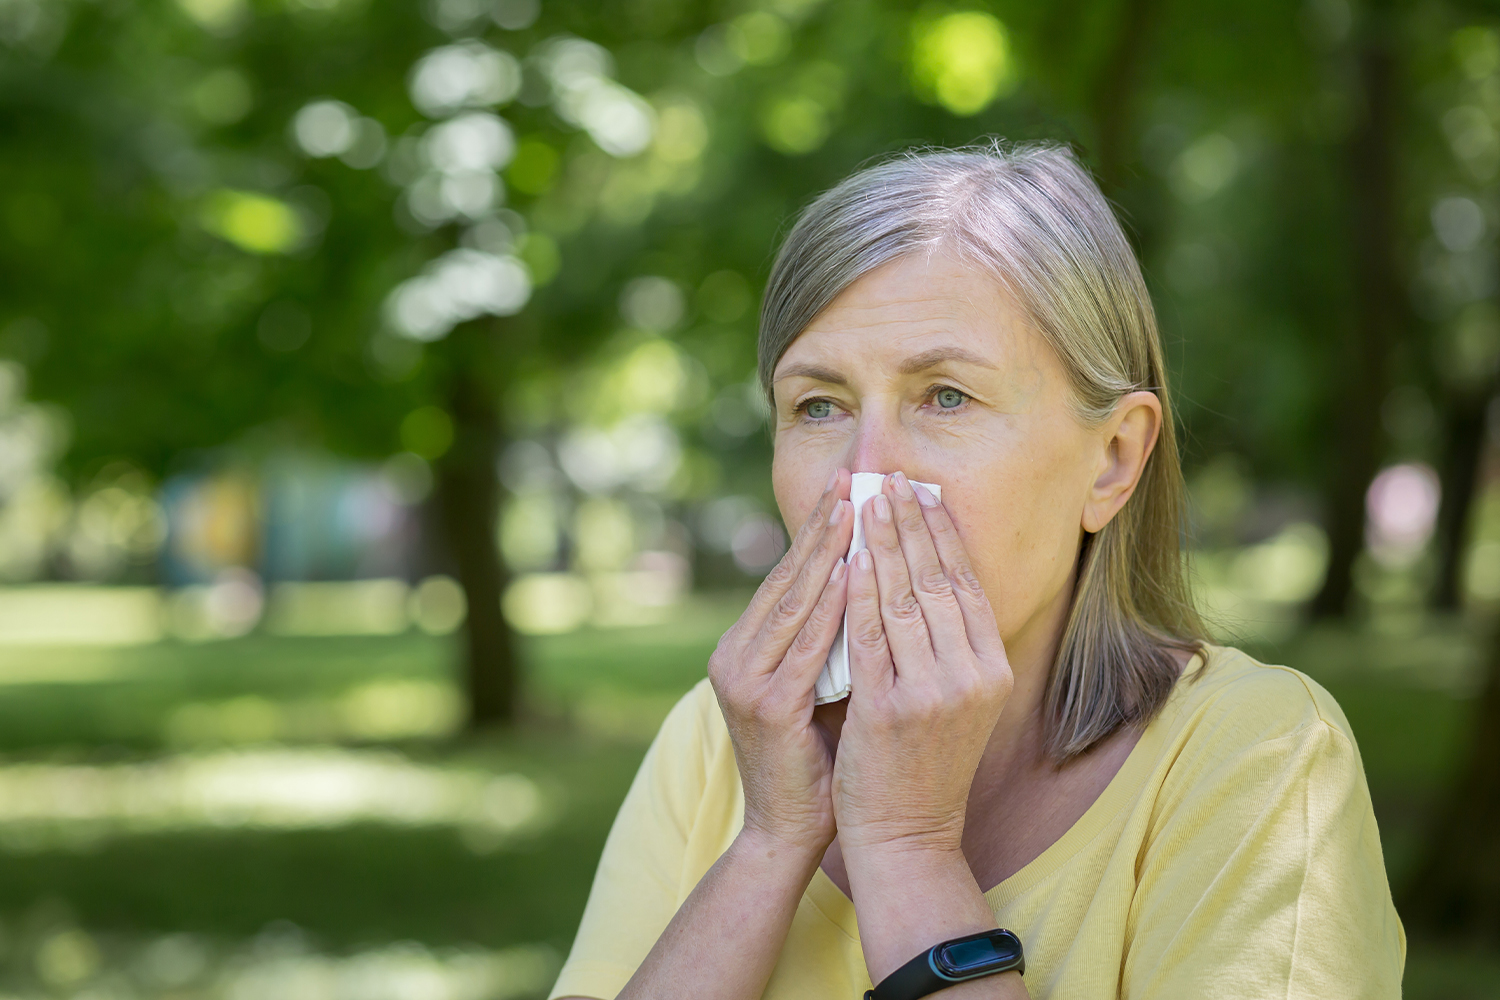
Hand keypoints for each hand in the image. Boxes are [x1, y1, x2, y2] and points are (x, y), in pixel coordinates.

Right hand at [708, 469, 853, 851]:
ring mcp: (744, 680)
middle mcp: (734, 656)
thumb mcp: (818, 686)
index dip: (817, 532)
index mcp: (744, 648)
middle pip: (786, 579)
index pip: (786, 578)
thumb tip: (870, 580)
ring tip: (857, 509)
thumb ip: (830, 639)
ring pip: (794, 602)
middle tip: (853, 478)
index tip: (849, 488)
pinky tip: (857, 573)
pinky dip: (833, 605)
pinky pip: (806, 644)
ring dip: (828, 553)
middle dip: (823, 527)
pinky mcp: (766, 705)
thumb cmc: (815, 758)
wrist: (787, 831)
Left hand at [832, 472, 1013, 856]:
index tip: (922, 493)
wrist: (908, 833)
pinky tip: (850, 558)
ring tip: (866, 502)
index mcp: (991, 669)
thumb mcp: (958, 700)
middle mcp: (971, 676)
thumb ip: (950, 644)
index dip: (943, 533)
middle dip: (912, 524)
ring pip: (905, 599)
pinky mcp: (890, 709)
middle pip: (938, 580)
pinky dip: (861, 593)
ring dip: (884, 544)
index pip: (966, 583)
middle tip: (891, 479)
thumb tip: (930, 575)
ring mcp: (933, 693)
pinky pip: (871, 637)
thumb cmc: (924, 761)